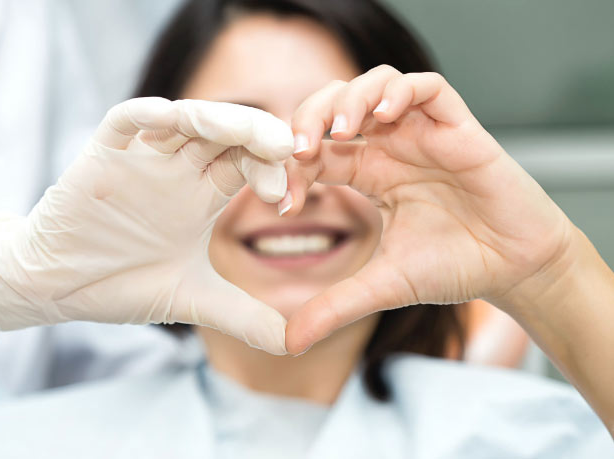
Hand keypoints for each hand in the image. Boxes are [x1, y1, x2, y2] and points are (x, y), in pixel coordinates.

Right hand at [0, 97, 293, 354]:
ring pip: (183, 119)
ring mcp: (140, 159)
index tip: (286, 197)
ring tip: (246, 132)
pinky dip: (146, 115)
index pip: (247, 163)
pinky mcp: (101, 156)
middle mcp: (176, 169)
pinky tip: (170, 118)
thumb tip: (295, 344)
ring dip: (216, 118)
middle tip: (285, 148)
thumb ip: (243, 317)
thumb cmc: (119, 284)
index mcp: (202, 194)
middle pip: (225, 133)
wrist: (56, 287)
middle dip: (257, 135)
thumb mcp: (192, 301)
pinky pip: (124, 122)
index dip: (272, 171)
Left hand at [282, 65, 574, 353]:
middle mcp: (390, 147)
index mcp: (367, 174)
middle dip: (308, 117)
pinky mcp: (458, 127)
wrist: (514, 268)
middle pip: (335, 105)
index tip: (284, 201)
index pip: (315, 151)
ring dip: (349, 99)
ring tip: (339, 132)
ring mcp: (422, 133)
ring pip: (375, 84)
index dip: (291, 167)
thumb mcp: (382, 286)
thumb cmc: (454, 267)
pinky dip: (399, 91)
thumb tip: (288, 342)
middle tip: (298, 148)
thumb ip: (335, 306)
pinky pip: (427, 86)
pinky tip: (384, 117)